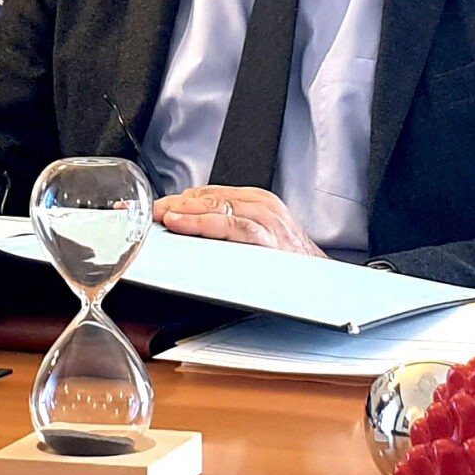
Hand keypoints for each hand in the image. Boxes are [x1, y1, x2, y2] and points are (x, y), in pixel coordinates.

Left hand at [153, 186, 325, 256]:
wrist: (325, 281)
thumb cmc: (290, 262)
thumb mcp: (260, 236)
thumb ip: (230, 229)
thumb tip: (191, 229)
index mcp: (256, 201)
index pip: (209, 193)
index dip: (178, 200)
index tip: (154, 208)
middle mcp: (260, 205)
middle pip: (208, 197)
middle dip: (175, 203)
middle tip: (149, 212)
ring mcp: (265, 220)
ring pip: (216, 206)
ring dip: (184, 210)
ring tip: (160, 215)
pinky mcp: (266, 238)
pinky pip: (230, 226)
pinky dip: (203, 223)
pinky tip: (182, 224)